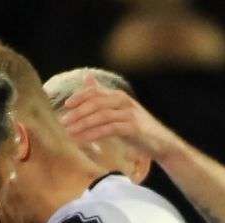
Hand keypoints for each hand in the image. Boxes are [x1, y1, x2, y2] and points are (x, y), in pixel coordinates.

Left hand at [61, 75, 178, 157]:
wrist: (161, 143)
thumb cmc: (137, 128)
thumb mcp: (118, 110)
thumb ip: (103, 96)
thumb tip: (87, 77)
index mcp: (119, 96)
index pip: (95, 92)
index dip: (79, 96)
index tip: (66, 105)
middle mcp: (124, 101)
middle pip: (96, 103)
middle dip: (77, 112)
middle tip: (63, 122)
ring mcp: (130, 114)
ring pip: (101, 116)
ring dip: (83, 124)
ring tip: (69, 133)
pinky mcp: (134, 128)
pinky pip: (110, 129)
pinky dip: (94, 134)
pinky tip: (83, 139)